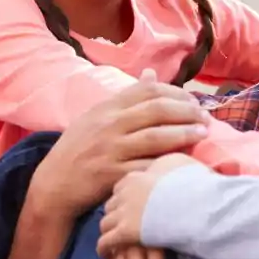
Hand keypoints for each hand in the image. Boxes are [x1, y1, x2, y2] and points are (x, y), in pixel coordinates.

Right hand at [29, 70, 210, 217]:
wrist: (53, 184)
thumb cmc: (79, 149)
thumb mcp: (97, 116)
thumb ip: (126, 97)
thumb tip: (151, 74)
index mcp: (108, 107)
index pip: (148, 89)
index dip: (177, 92)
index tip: (193, 100)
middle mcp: (109, 124)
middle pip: (157, 109)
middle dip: (187, 111)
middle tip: (205, 117)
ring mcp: (110, 149)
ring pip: (155, 137)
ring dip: (184, 133)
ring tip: (203, 133)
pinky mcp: (112, 175)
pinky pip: (146, 167)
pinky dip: (166, 164)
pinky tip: (184, 162)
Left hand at [96, 153, 203, 257]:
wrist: (196, 202)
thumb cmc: (195, 183)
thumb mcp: (180, 163)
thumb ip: (167, 162)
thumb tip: (168, 160)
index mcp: (137, 175)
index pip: (122, 186)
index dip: (125, 196)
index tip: (129, 203)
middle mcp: (125, 191)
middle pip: (111, 203)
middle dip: (115, 213)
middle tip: (122, 223)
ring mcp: (124, 211)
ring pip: (105, 222)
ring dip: (109, 232)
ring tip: (113, 241)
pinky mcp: (125, 232)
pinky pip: (106, 242)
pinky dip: (105, 249)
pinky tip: (107, 255)